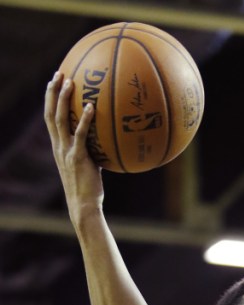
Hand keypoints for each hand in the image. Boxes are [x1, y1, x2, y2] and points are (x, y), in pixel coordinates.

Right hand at [44, 72, 103, 223]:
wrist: (83, 205)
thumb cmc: (89, 188)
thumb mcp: (88, 165)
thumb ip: (92, 150)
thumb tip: (108, 139)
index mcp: (58, 146)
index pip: (49, 118)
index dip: (50, 99)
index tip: (54, 82)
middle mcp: (58, 146)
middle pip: (50, 113)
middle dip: (52, 92)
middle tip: (58, 73)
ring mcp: (66, 151)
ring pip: (60, 119)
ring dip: (63, 99)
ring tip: (70, 82)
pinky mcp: (77, 157)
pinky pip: (80, 135)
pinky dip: (84, 120)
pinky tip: (90, 107)